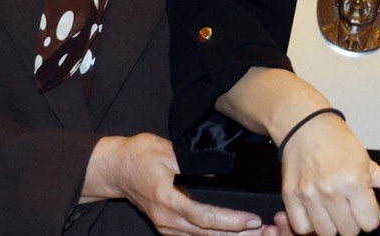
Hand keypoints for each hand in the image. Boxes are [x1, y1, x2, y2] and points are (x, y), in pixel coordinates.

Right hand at [84, 133, 275, 235]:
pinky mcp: (166, 226)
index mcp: (167, 199)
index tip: (251, 219)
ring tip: (255, 234)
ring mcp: (165, 225)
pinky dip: (214, 235)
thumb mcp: (168, 151)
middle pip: (206, 233)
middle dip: (237, 234)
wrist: (115, 168)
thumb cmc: (140, 155)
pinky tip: (232, 234)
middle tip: (263, 230)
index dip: (230, 220)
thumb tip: (219, 173)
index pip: (204, 216)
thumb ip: (192, 164)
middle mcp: (166, 218)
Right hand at [279, 112, 379, 234]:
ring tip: (332, 209)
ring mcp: (310, 194)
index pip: (370, 223)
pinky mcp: (291, 196)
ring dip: (331, 225)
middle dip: (352, 223)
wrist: (305, 125)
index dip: (370, 218)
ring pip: (326, 233)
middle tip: (349, 208)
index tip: (366, 210)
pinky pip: (302, 227)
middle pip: (349, 231)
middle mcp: (332, 189)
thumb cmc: (337, 141)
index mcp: (355, 180)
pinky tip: (315, 211)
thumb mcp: (367, 160)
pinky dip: (309, 224)